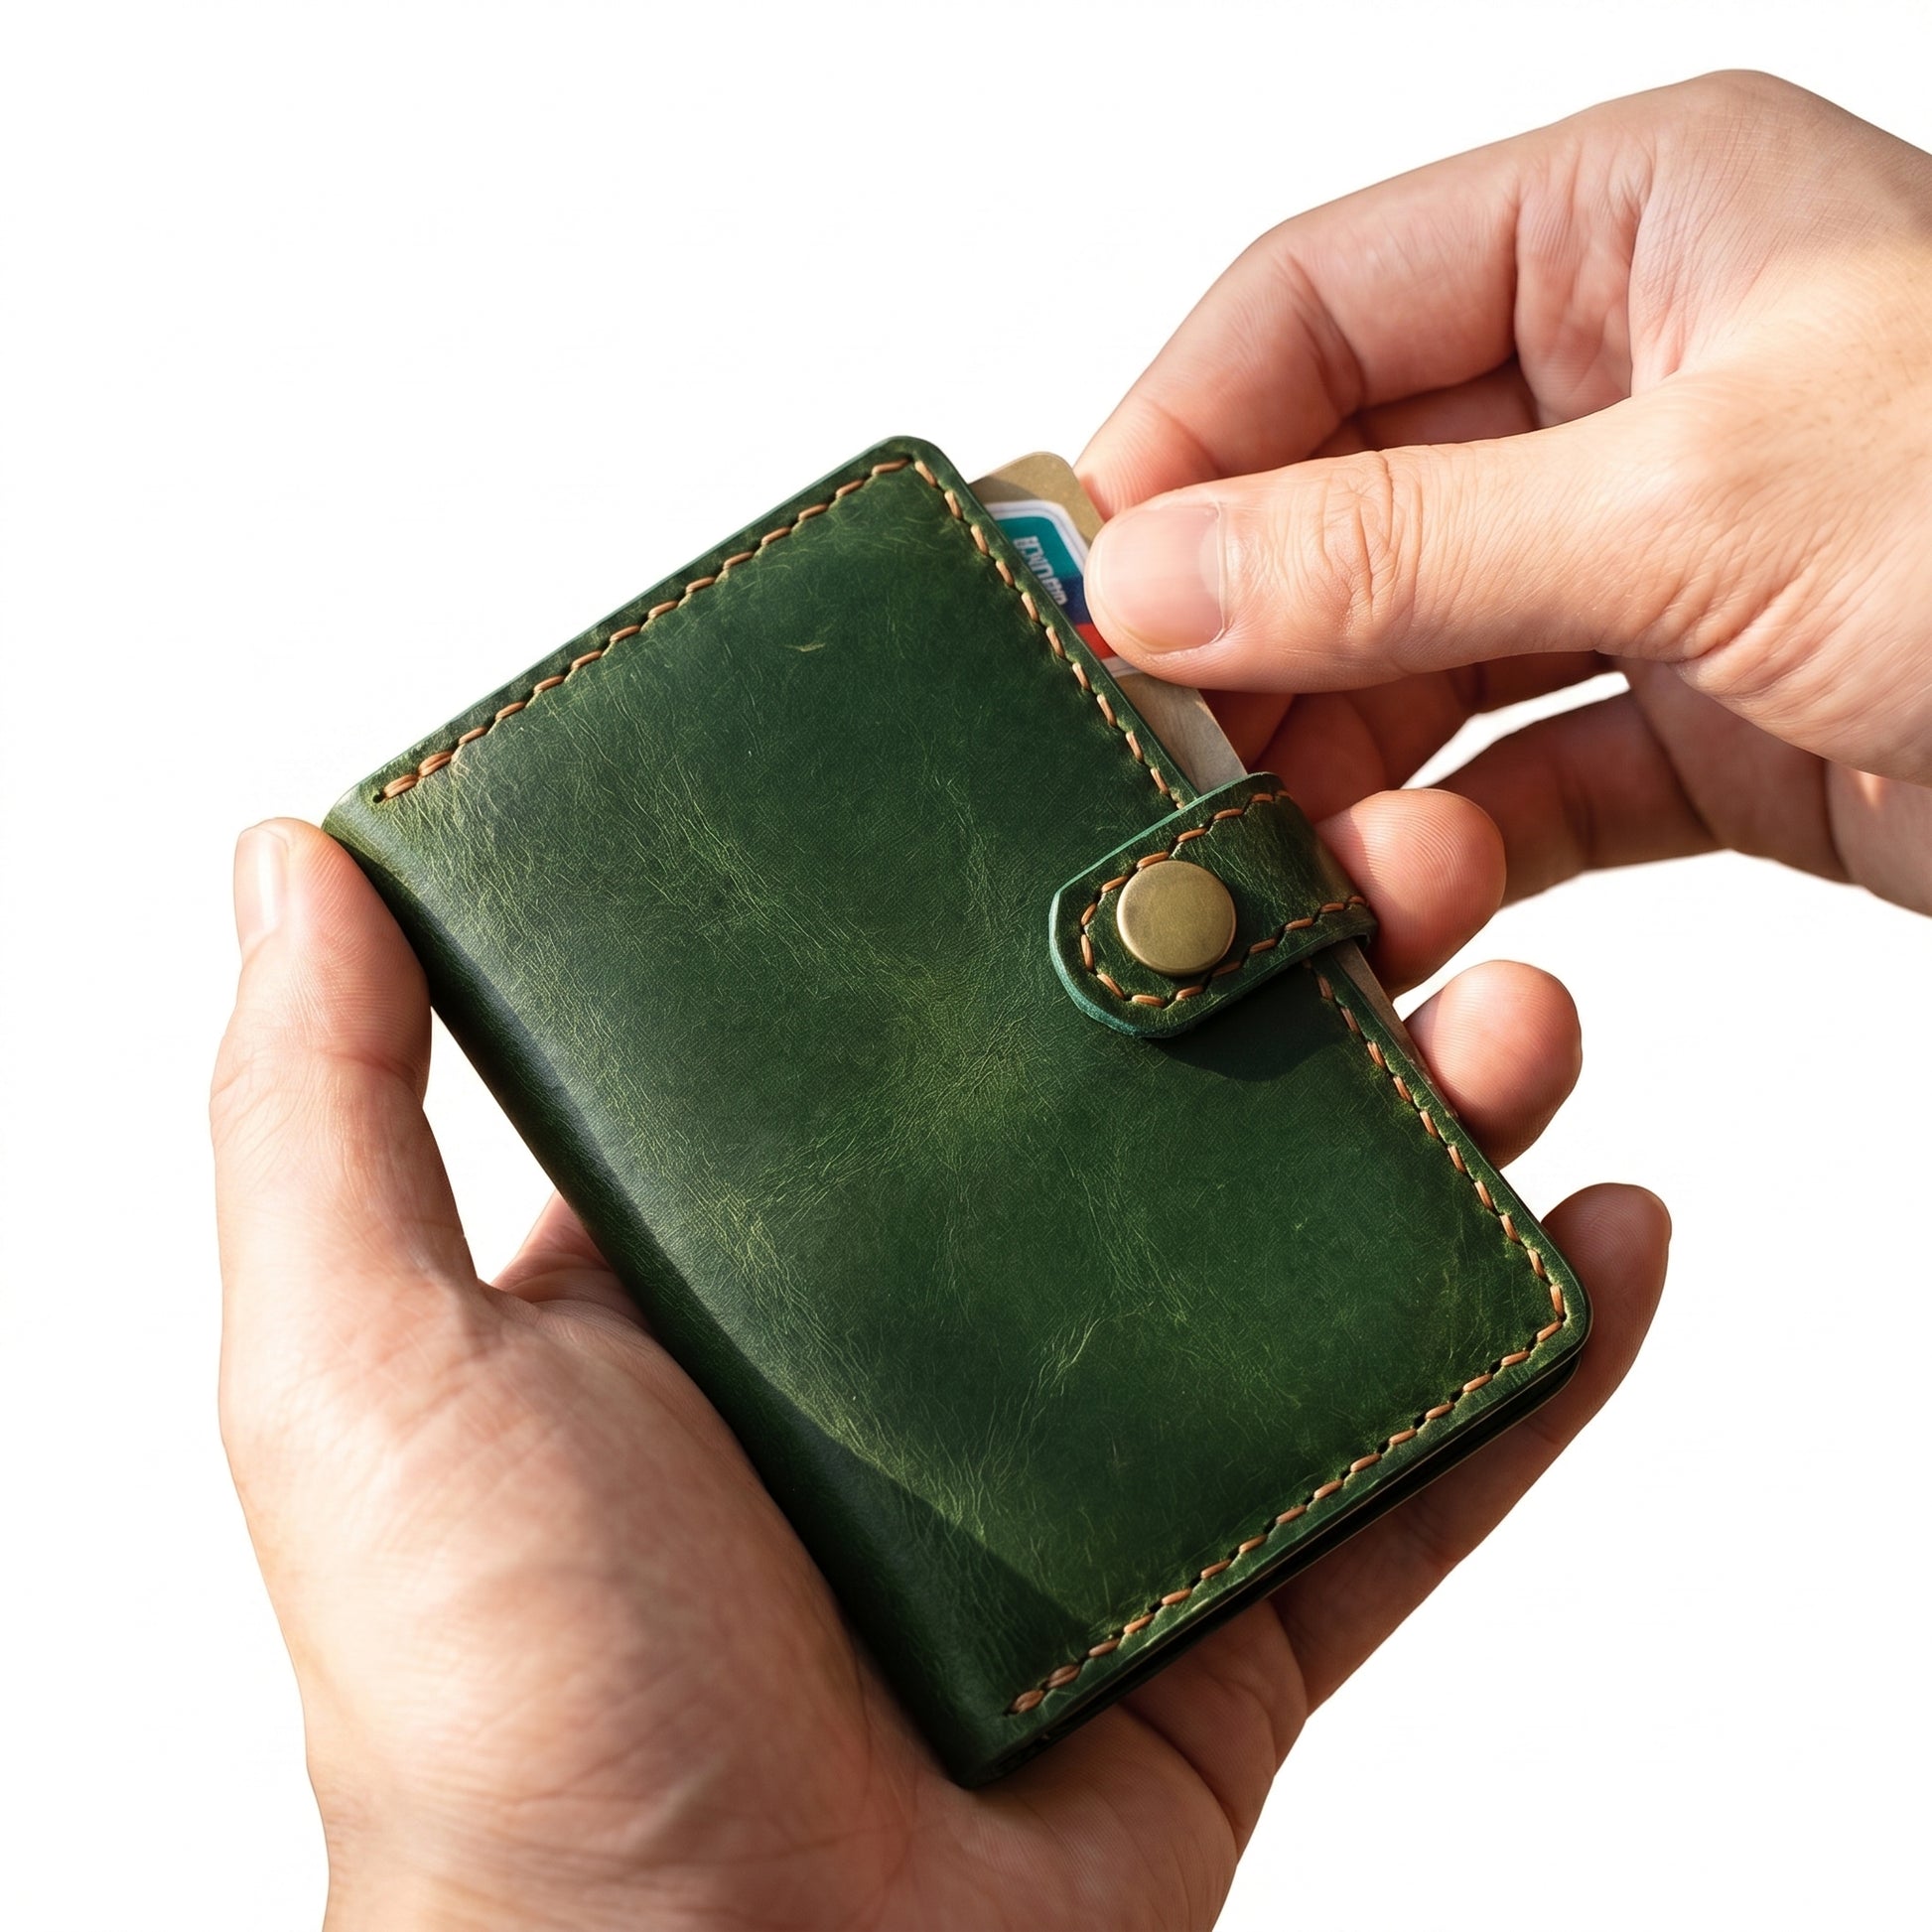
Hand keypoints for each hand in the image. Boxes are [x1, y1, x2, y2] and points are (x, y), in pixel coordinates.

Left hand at [214, 814, 1664, 1931]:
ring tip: (1514, 991)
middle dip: (1277, 944)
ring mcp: (1101, 1462)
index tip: (1126, 717)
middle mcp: (933, 1327)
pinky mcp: (1231, 1609)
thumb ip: (326, 1107)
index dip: (1018, 852)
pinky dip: (1528, 1355)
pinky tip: (1607, 1224)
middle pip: (1145, 1086)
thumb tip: (302, 844)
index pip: (903, 996)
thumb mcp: (363, 1374)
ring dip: (1432, 1101)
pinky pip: (1411, 1466)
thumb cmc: (505, 1722)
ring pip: (1304, 1240)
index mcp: (753, 1246)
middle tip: (1379, 831)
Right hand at [1081, 71, 1931, 914]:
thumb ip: (1398, 548)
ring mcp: (1654, 562)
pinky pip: (1513, 779)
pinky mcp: (1699, 719)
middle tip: (1166, 772)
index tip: (1077, 595)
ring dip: (1347, 774)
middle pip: (1337, 504)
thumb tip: (1145, 585)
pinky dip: (1454, 851)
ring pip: (1410, 662)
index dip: (1172, 445)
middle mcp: (1624, 385)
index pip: (1306, 312)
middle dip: (1251, 645)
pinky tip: (1419, 908)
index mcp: (1630, 230)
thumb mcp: (1706, 504)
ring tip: (1314, 873)